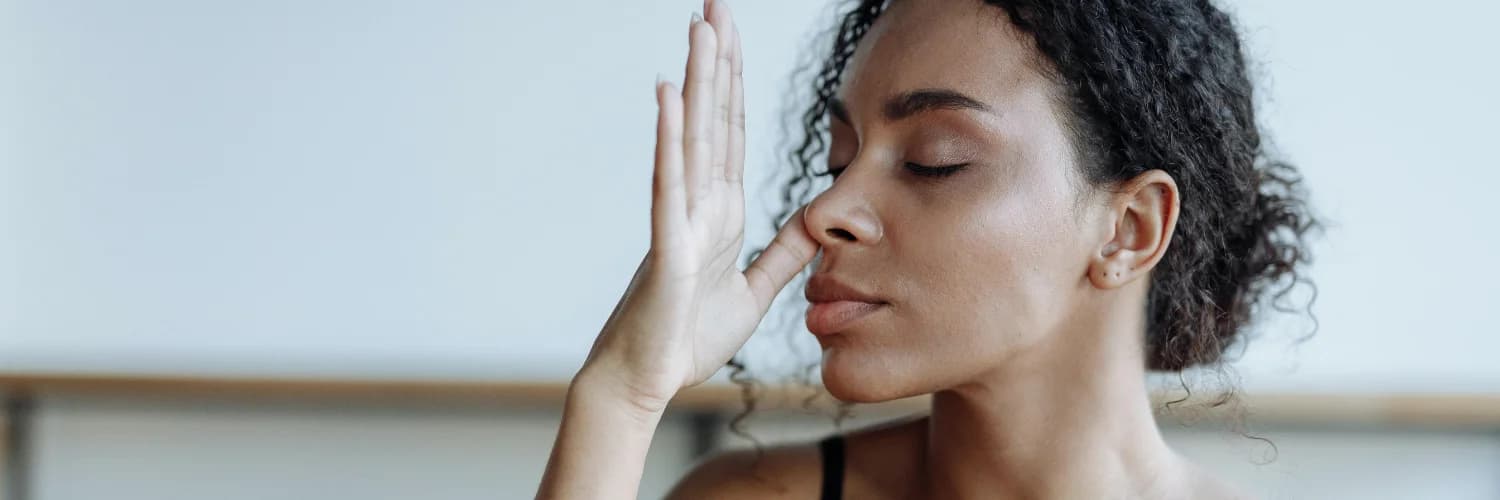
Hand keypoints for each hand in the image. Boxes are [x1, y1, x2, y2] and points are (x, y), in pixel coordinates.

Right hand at [577, 0, 818, 413]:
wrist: (646, 382)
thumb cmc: (686, 338)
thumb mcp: (754, 291)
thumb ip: (783, 254)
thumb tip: (816, 219)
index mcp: (721, 211)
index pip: (733, 133)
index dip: (736, 83)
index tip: (732, 34)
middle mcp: (699, 204)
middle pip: (713, 118)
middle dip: (717, 61)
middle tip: (714, 5)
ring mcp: (680, 219)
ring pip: (693, 137)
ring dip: (697, 81)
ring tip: (699, 27)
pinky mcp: (667, 245)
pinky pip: (669, 183)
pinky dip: (669, 137)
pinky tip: (670, 94)